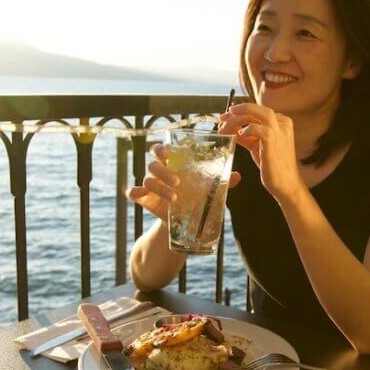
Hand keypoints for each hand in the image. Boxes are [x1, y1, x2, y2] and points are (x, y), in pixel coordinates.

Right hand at [126, 142, 240, 219]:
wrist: (183, 221)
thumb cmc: (195, 198)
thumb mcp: (208, 190)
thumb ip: (221, 182)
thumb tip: (237, 175)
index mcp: (173, 163)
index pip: (163, 149)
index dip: (164, 148)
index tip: (170, 154)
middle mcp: (159, 171)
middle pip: (153, 162)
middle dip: (163, 170)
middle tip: (178, 181)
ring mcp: (149, 184)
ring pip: (146, 178)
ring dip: (159, 187)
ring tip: (174, 198)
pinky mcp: (143, 198)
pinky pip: (132, 192)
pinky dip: (134, 192)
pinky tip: (142, 195)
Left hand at [218, 103, 304, 204]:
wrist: (285, 183)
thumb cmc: (272, 165)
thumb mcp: (258, 145)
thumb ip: (247, 135)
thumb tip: (231, 128)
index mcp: (281, 122)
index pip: (258, 111)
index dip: (240, 111)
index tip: (226, 117)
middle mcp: (282, 123)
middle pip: (256, 109)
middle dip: (237, 111)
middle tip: (222, 117)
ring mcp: (279, 130)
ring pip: (256, 113)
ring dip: (237, 118)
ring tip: (225, 126)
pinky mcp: (273, 140)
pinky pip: (256, 128)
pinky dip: (245, 130)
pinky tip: (239, 136)